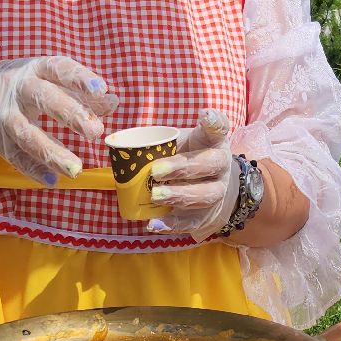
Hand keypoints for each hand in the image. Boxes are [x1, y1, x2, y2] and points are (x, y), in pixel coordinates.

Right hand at [0, 57, 116, 184]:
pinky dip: (31, 168)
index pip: (60, 69)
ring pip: (27, 133)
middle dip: (70, 114)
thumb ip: (79, 92)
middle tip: (96, 132)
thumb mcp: (44, 81)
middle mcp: (17, 88)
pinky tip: (51, 180)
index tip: (101, 91)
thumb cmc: (17, 86)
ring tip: (76, 169)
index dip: (80, 79)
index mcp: (35, 69)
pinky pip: (13, 155)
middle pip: (44, 99)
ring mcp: (2, 114)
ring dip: (51, 152)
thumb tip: (114, 102)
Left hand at [148, 110, 241, 240]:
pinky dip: (172, 224)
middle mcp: (220, 164)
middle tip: (155, 171)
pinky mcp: (207, 214)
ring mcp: (217, 190)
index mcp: (212, 141)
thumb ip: (158, 142)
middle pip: (210, 164)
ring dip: (179, 195)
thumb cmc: (185, 157)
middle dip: (183, 167)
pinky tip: (154, 224)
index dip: (214, 121)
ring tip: (155, 196)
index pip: (218, 128)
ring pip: (206, 194)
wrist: (208, 186)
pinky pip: (192, 221)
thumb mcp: (178, 143)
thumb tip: (120, 144)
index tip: (205, 116)